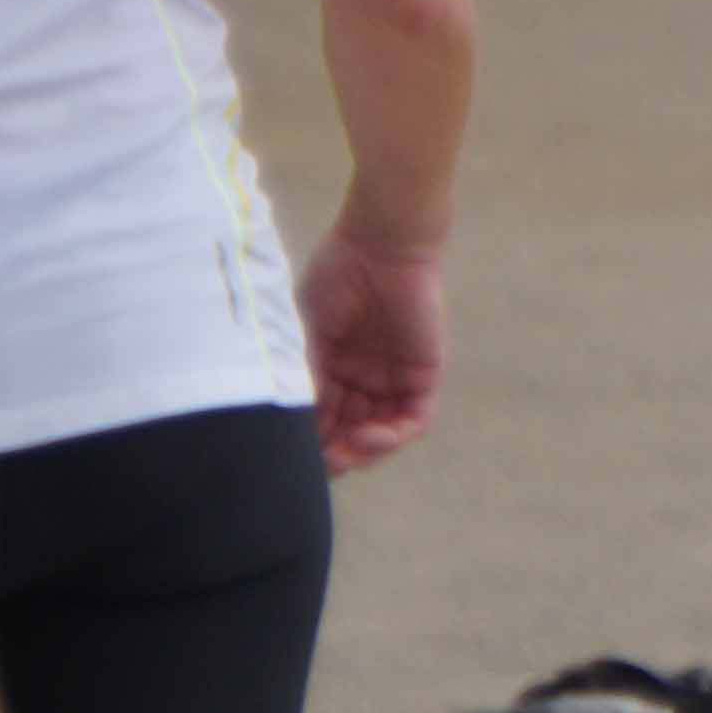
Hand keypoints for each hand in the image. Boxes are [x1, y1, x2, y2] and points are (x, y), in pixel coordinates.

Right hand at [299, 225, 445, 473]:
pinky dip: (394, 435)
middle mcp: (362, 379)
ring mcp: (393, 378)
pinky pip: (414, 418)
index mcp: (330, 368)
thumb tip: (297, 422)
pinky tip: (371, 435)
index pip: (321, 417)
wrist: (379, 245)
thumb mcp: (309, 332)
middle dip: (335, 454)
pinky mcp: (423, 375)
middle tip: (319, 466)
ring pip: (382, 433)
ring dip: (364, 452)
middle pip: (350, 432)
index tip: (288, 455)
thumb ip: (307, 375)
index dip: (307, 440)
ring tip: (343, 455)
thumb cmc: (337, 278)